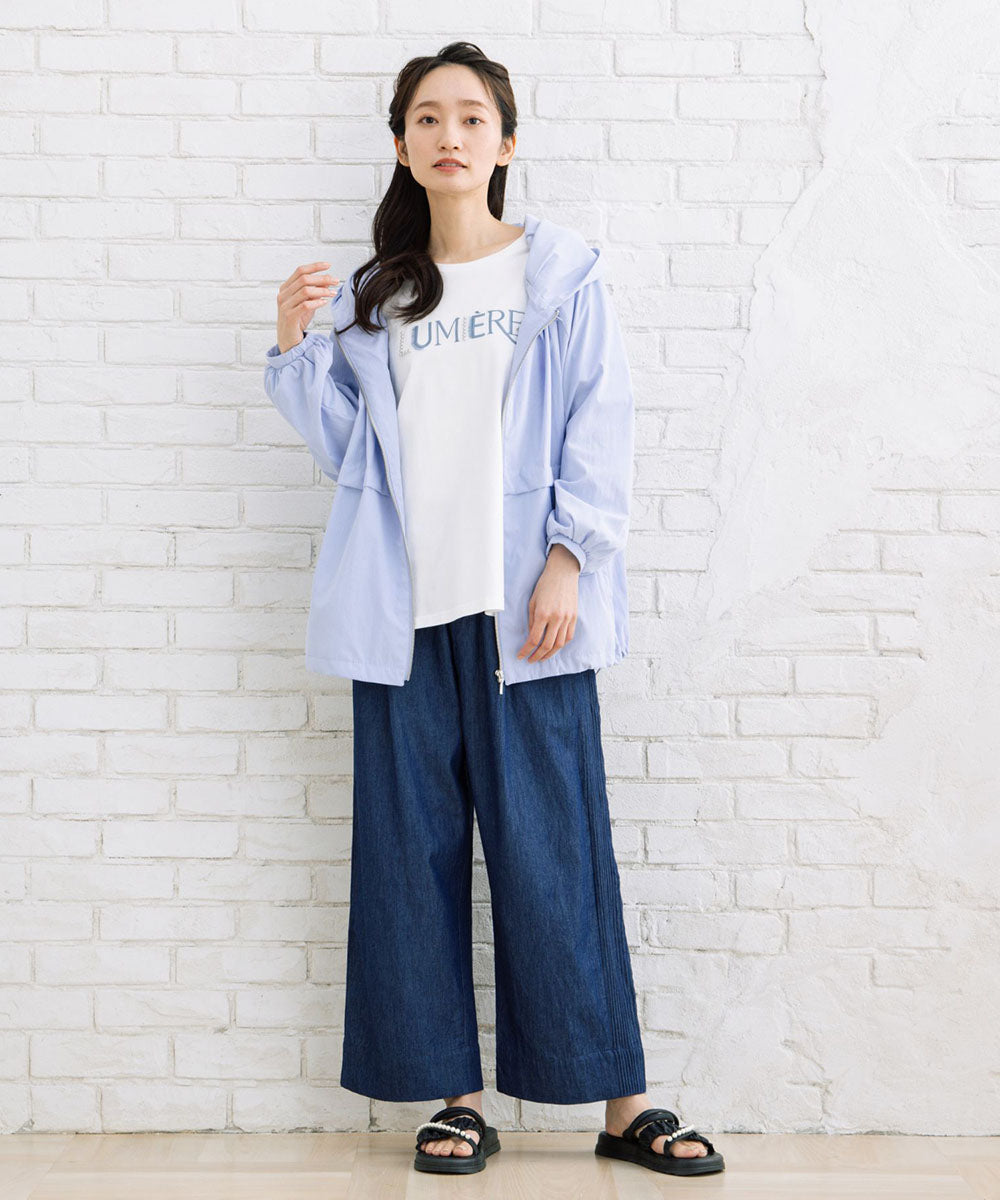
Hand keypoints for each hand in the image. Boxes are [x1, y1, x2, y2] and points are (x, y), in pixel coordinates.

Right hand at [275, 261, 340, 353]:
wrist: (288, 340)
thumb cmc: (297, 321)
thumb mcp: (307, 304)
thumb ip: (314, 293)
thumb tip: (326, 282)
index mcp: (286, 288)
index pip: (300, 271)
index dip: (315, 266)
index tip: (328, 265)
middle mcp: (283, 295)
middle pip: (304, 279)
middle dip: (322, 278)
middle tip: (335, 281)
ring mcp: (285, 305)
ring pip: (305, 291)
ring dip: (322, 290)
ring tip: (332, 292)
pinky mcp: (289, 317)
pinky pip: (305, 305)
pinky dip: (317, 302)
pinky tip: (324, 302)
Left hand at [516, 543, 580, 662]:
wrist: (563, 572)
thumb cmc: (545, 584)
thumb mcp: (532, 601)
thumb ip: (531, 620)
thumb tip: (531, 636)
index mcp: (543, 614)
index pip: (533, 639)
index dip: (526, 651)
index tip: (521, 656)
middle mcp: (556, 618)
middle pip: (547, 645)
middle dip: (537, 656)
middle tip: (531, 660)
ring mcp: (567, 618)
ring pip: (559, 644)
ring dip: (550, 654)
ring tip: (542, 657)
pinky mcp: (574, 617)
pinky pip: (569, 637)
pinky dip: (561, 645)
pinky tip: (555, 647)